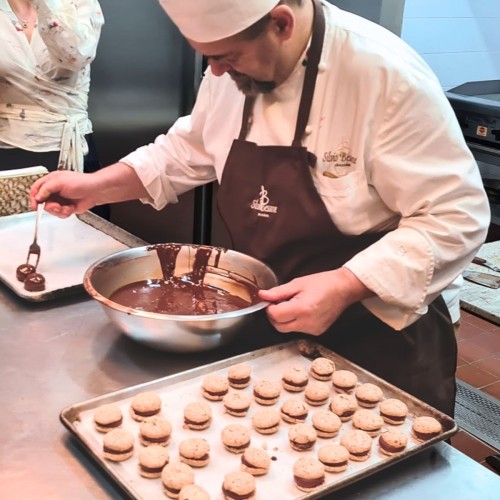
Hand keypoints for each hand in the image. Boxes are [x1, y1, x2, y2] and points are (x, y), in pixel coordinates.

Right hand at [29, 170, 98, 217]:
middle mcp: (54, 191)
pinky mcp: (66, 207)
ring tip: (67, 206)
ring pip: (51, 210)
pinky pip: (60, 214)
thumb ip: (46, 189)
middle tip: (57, 206)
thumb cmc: (81, 183)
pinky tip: (71, 208)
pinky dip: (65, 213)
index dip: (33, 198)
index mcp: (50, 181)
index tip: (35, 206)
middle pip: (42, 202)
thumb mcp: (59, 182)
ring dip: (59, 210)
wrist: (95, 192)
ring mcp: (60, 200)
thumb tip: (38, 197)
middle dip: (50, 206)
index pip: (35, 190)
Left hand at [258, 268, 373, 335]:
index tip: (272, 300)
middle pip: (279, 326)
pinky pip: (298, 330)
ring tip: (294, 305)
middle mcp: (308, 323)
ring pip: (288, 329)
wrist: (344, 288)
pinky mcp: (317, 332)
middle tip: (280, 303)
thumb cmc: (323, 283)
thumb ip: (278, 292)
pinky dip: (295, 322)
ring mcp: (313, 330)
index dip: (270, 307)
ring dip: (285, 319)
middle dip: (275, 315)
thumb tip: (262, 296)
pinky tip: (303, 311)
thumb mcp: (297, 283)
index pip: (275, 316)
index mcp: (302, 309)